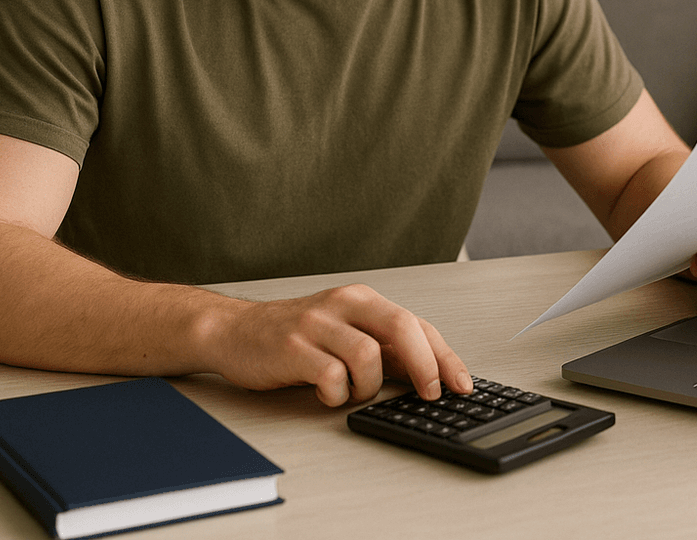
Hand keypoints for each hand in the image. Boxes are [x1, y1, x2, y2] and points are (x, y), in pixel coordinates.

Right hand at [201, 284, 472, 406]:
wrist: (234, 331)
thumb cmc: (296, 336)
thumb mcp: (346, 332)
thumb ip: (384, 348)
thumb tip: (431, 375)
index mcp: (363, 300)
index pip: (418, 324)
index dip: (445, 357)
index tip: (462, 384)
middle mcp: (344, 304)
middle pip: (403, 327)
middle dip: (426, 366)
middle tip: (429, 395)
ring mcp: (317, 324)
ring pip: (368, 356)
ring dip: (369, 386)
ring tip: (353, 392)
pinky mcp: (292, 348)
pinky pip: (331, 376)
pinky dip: (337, 394)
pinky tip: (328, 394)